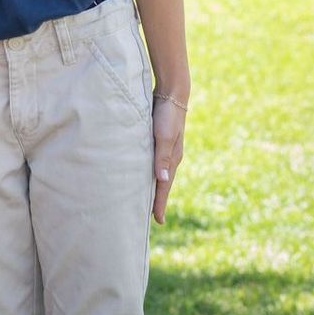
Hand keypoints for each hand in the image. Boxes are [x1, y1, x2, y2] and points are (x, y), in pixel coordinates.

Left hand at [151, 96, 186, 224]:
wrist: (172, 93)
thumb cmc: (167, 114)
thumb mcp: (164, 135)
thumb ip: (161, 156)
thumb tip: (161, 179)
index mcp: (172, 159)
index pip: (164, 186)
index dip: (160, 203)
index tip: (158, 221)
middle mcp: (170, 157)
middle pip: (162, 182)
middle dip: (157, 198)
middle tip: (150, 215)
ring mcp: (165, 148)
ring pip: (158, 172)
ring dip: (153, 185)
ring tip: (144, 198)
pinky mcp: (158, 139)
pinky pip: (153, 160)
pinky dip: (149, 170)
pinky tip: (141, 172)